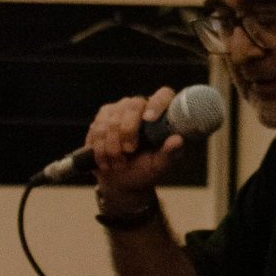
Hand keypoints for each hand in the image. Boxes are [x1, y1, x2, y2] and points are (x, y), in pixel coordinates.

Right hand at [86, 86, 183, 214]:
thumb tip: (178, 140)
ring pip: (112, 120)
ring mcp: (120, 109)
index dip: (157, 104)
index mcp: (161, 114)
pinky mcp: (102, 116)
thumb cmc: (144, 170)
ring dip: (113, 146)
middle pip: (133, 105)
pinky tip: (106, 161)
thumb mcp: (159, 165)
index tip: (149, 119)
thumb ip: (169, 153)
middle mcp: (141, 106)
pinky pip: (97, 128)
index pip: (163, 95)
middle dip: (128, 130)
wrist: (120, 180)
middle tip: (129, 151)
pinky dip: (100, 148)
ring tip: (119, 163)